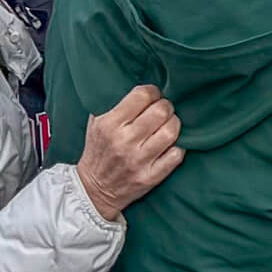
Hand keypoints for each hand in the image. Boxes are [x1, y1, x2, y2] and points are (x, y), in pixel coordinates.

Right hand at [76, 85, 183, 219]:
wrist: (93, 190)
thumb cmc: (98, 150)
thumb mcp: (96, 122)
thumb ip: (113, 102)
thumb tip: (137, 82)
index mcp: (110, 124)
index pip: (142, 96)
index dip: (153, 91)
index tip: (153, 94)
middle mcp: (125, 142)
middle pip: (160, 112)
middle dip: (166, 106)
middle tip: (163, 108)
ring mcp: (139, 161)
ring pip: (171, 132)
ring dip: (174, 124)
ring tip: (168, 123)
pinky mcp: (150, 178)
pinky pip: (176, 156)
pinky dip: (177, 147)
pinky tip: (170, 144)